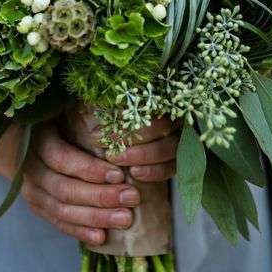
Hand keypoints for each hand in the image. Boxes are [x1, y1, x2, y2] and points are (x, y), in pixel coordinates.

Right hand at [21, 122, 139, 245]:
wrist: (18, 143)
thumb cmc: (53, 124)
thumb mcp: (63, 114)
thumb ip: (85, 122)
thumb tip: (119, 129)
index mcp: (38, 142)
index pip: (62, 159)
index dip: (89, 169)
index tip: (119, 174)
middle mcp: (31, 170)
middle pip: (65, 189)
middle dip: (100, 196)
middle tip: (131, 198)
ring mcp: (32, 193)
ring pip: (62, 210)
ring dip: (95, 217)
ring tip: (125, 219)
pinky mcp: (37, 208)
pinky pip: (59, 223)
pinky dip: (80, 232)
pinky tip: (101, 237)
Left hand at [64, 107, 178, 182]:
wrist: (117, 146)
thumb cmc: (104, 123)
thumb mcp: (97, 110)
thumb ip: (99, 103)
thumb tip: (91, 98)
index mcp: (154, 97)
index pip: (146, 103)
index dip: (123, 119)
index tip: (96, 134)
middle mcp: (172, 114)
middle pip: (164, 124)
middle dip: (134, 138)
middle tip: (109, 151)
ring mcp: (178, 136)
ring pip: (171, 146)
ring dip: (144, 155)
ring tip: (119, 161)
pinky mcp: (180, 158)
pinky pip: (174, 166)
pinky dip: (156, 171)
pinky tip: (136, 174)